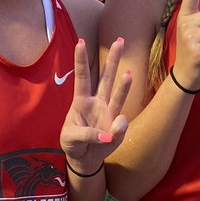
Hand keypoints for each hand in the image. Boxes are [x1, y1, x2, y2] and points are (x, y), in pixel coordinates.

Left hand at [60, 37, 130, 173]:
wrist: (84, 159)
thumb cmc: (73, 144)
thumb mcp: (70, 138)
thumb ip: (87, 134)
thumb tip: (109, 134)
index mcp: (80, 101)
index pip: (82, 77)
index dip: (81, 60)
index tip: (81, 42)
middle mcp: (97, 102)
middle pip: (106, 77)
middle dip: (113, 59)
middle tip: (120, 40)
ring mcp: (109, 113)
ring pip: (118, 94)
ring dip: (124, 84)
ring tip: (129, 73)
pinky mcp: (117, 127)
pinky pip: (120, 125)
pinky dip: (116, 131)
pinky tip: (109, 138)